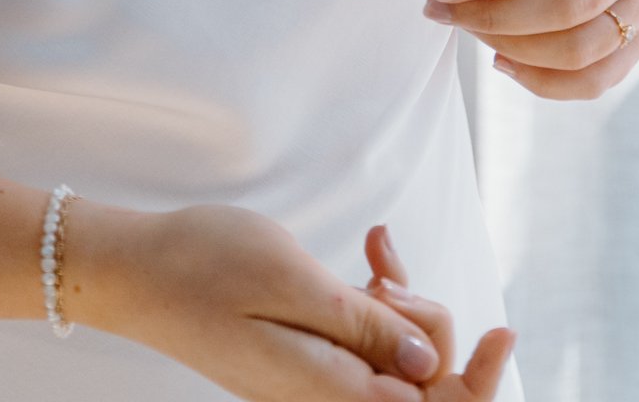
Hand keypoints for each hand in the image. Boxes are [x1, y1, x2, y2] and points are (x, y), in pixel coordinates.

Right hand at [71, 199, 516, 398]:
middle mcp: (324, 399)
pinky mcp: (303, 360)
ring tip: (373, 251)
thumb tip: (426, 367)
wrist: (136, 270)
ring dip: (399, 304)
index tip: (502, 332)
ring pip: (394, 358)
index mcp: (327, 393)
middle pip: (420, 386)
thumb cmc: (204, 265)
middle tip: (386, 266)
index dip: (477, 381)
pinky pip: (363, 342)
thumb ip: (362, 329)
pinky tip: (367, 255)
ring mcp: (313, 382)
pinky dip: (374, 300)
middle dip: (427, 322)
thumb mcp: (292, 281)